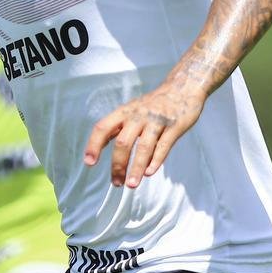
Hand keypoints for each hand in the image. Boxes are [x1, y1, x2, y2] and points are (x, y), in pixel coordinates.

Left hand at [82, 85, 204, 187]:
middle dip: (118, 165)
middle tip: (116, 183)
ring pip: (144, 147)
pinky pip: (163, 146)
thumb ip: (117, 127)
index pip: (103, 128)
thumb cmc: (152, 104)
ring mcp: (156, 121)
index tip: (89, 162)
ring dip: (136, 168)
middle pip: (123, 142)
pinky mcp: (174, 126)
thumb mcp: (131, 111)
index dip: (94, 145)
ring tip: (131, 184)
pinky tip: (149, 173)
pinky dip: (155, 161)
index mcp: (124, 112)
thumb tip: (98, 146)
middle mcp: (138, 116)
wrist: (182, 88)